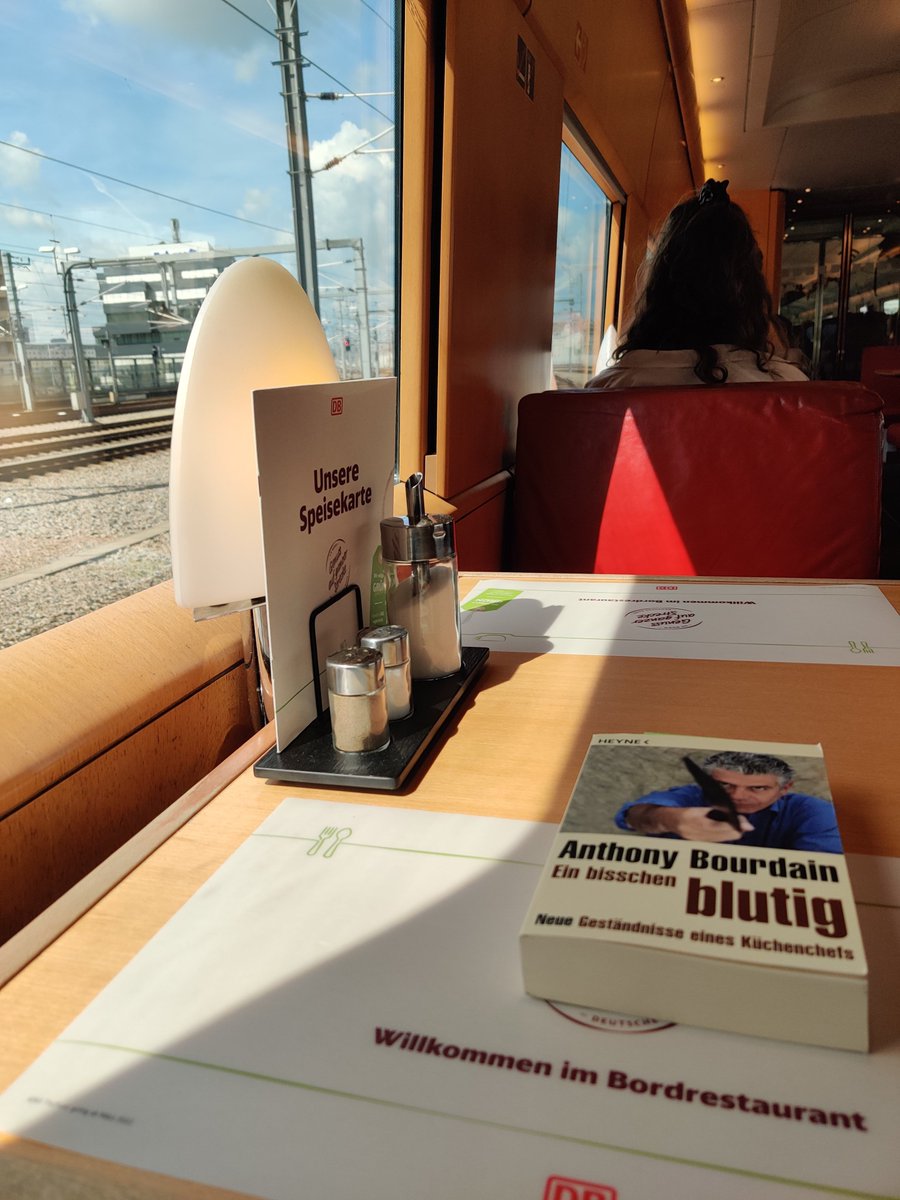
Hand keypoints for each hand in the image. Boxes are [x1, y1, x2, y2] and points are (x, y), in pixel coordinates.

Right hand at [626, 804, 752, 841]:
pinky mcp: (695, 843)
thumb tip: (730, 813)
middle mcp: (694, 831)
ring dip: (731, 835)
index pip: (720, 825)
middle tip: (747, 826)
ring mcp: (694, 839)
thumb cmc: (681, 810)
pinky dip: (723, 838)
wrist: (664, 820)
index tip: (746, 824)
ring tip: (741, 829)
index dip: (735, 825)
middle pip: (722, 834)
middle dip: (736, 830)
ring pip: (719, 840)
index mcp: (693, 819)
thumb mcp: (696, 807)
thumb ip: (712, 811)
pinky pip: (714, 842)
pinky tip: (729, 834)